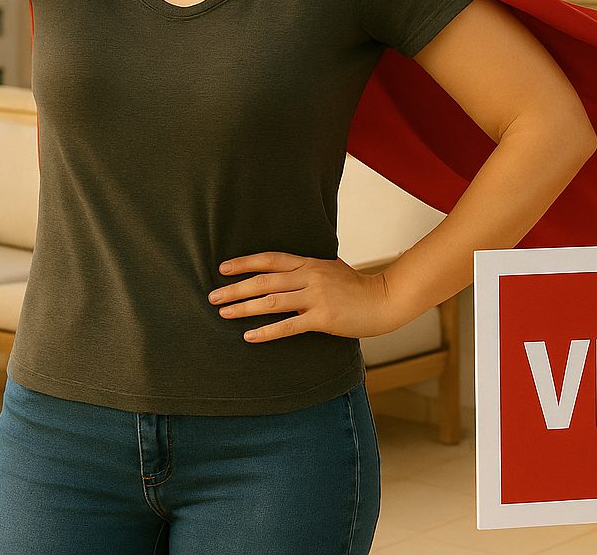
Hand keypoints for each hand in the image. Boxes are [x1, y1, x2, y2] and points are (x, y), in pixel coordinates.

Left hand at [209, 252, 404, 343]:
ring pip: (272, 302)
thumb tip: (287, 270)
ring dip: (244, 308)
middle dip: (236, 288)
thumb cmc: (357, 287)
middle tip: (213, 296)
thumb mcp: (331, 268)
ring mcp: (316, 297)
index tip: (223, 268)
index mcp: (310, 263)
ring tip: (223, 314)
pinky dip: (266, 332)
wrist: (384, 300)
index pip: (270, 259)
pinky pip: (288, 326)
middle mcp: (310, 276)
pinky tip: (249, 336)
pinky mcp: (322, 318)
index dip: (245, 263)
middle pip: (265, 280)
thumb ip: (309, 269)